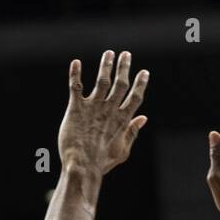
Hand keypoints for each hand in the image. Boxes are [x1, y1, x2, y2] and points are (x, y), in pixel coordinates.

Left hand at [58, 49, 148, 176]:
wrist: (81, 165)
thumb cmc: (102, 162)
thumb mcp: (122, 151)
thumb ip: (132, 133)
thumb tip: (143, 118)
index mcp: (122, 120)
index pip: (135, 96)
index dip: (140, 83)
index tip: (144, 72)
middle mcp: (109, 110)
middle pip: (120, 84)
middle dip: (124, 67)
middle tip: (126, 54)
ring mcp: (93, 107)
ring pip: (102, 81)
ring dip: (106, 65)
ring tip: (108, 53)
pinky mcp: (76, 109)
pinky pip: (76, 86)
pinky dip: (76, 73)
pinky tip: (76, 62)